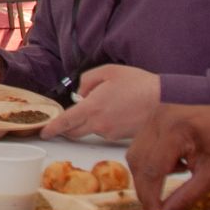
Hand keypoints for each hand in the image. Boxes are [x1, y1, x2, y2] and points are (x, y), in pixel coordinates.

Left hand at [44, 64, 160, 140]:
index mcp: (92, 108)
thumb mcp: (108, 71)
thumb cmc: (137, 83)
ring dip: (90, 122)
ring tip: (107, 105)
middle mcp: (99, 124)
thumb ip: (87, 81)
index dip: (52, 128)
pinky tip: (118, 111)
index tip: (44, 132)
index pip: (66, 122)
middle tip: (66, 120)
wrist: (165, 100)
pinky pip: (106, 132)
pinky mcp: (121, 138)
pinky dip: (105, 124)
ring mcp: (111, 133)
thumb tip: (81, 95)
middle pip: (74, 132)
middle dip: (67, 128)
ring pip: (92, 130)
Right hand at [127, 101, 209, 209]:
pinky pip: (142, 145)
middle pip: (138, 161)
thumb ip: (186, 197)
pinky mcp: (155, 117)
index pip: (152, 168)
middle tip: (157, 209)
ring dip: (147, 174)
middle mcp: (159, 118)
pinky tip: (173, 165)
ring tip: (172, 181)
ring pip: (136, 153)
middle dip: (145, 188)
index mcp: (176, 130)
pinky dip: (150, 162)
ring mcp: (155, 115)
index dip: (150, 196)